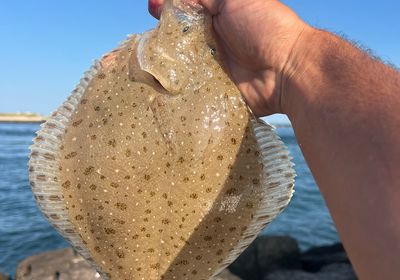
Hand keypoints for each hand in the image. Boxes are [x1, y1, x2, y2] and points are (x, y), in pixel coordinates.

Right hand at [148, 0, 311, 116]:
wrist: (286, 71)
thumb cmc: (264, 28)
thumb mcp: (234, 0)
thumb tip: (177, 0)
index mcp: (218, 17)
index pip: (184, 10)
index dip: (167, 7)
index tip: (153, 6)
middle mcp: (212, 41)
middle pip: (178, 37)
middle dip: (160, 34)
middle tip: (148, 36)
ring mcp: (211, 67)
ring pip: (179, 63)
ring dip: (163, 61)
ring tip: (146, 59)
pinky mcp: (212, 90)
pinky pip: (189, 87)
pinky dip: (174, 86)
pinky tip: (158, 83)